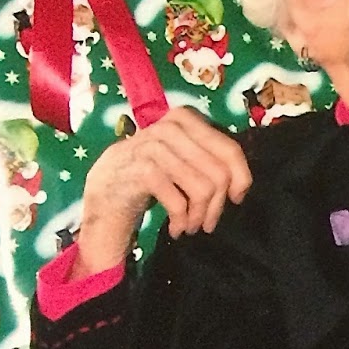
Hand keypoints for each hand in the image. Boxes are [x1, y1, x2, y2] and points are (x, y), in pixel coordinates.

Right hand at [74, 107, 252, 275]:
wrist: (106, 186)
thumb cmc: (151, 174)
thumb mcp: (182, 159)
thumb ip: (210, 161)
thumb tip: (242, 185)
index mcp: (186, 119)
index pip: (230, 149)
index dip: (241, 178)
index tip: (236, 199)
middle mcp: (172, 127)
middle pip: (218, 174)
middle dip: (217, 206)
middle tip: (207, 224)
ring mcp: (155, 146)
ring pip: (202, 189)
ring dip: (199, 217)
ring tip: (191, 227)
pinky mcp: (142, 170)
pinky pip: (179, 202)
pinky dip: (182, 222)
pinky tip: (176, 229)